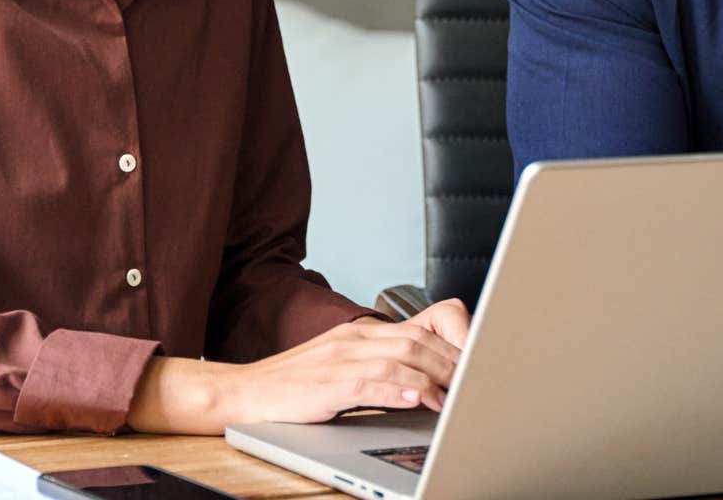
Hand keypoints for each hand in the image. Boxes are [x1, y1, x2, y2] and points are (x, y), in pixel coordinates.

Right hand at [220, 300, 469, 425]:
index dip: (457, 340)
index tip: (475, 364)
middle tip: (477, 385)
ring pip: (402, 359)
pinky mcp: (328, 384)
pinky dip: (400, 391)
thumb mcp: (344, 365)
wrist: (245, 391)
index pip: (424, 322)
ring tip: (454, 398)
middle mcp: (356, 339)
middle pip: (421, 341)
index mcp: (363, 332)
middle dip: (455, 364)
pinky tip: (418, 400)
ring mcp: (341, 359)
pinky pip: (371, 383)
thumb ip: (383, 367)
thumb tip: (430, 384)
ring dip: (435, 379)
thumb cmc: (296, 384)